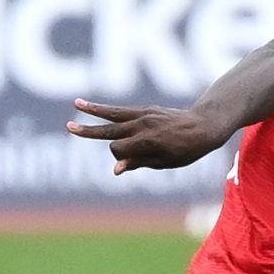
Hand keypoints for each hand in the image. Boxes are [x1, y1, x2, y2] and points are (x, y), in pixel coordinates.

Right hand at [66, 99, 227, 173]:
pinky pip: (119, 110)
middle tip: (69, 128)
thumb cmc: (188, 150)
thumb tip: (115, 169)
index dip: (120, 158)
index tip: (129, 162)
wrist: (204, 127)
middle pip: (110, 131)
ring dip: (92, 111)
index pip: (118, 150)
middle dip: (89, 131)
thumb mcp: (166, 162)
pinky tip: (83, 104)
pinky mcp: (144, 110)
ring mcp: (143, 116)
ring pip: (112, 115)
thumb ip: (139, 163)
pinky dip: (102, 108)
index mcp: (148, 142)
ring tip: (75, 106)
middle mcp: (143, 126)